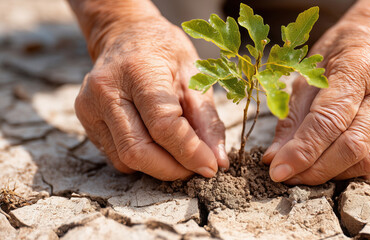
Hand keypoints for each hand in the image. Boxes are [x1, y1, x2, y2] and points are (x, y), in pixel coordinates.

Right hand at [75, 19, 227, 179]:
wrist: (125, 34)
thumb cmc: (165, 53)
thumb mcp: (195, 77)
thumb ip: (207, 120)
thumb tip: (218, 162)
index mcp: (138, 71)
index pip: (163, 126)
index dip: (189, 153)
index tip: (211, 167)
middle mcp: (106, 90)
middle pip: (138, 151)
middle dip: (172, 169)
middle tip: (196, 169)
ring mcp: (89, 107)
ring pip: (125, 159)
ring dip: (158, 168)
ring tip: (180, 155)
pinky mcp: (86, 121)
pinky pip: (116, 156)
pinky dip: (143, 160)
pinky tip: (157, 145)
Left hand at [262, 15, 369, 184]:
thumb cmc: (337, 52)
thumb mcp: (306, 74)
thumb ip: (291, 117)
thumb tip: (274, 157)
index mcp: (358, 69)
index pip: (329, 120)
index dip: (302, 151)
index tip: (277, 169)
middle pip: (351, 146)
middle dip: (314, 169)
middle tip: (287, 176)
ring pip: (366, 160)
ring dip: (330, 174)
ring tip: (302, 174)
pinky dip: (346, 170)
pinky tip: (327, 166)